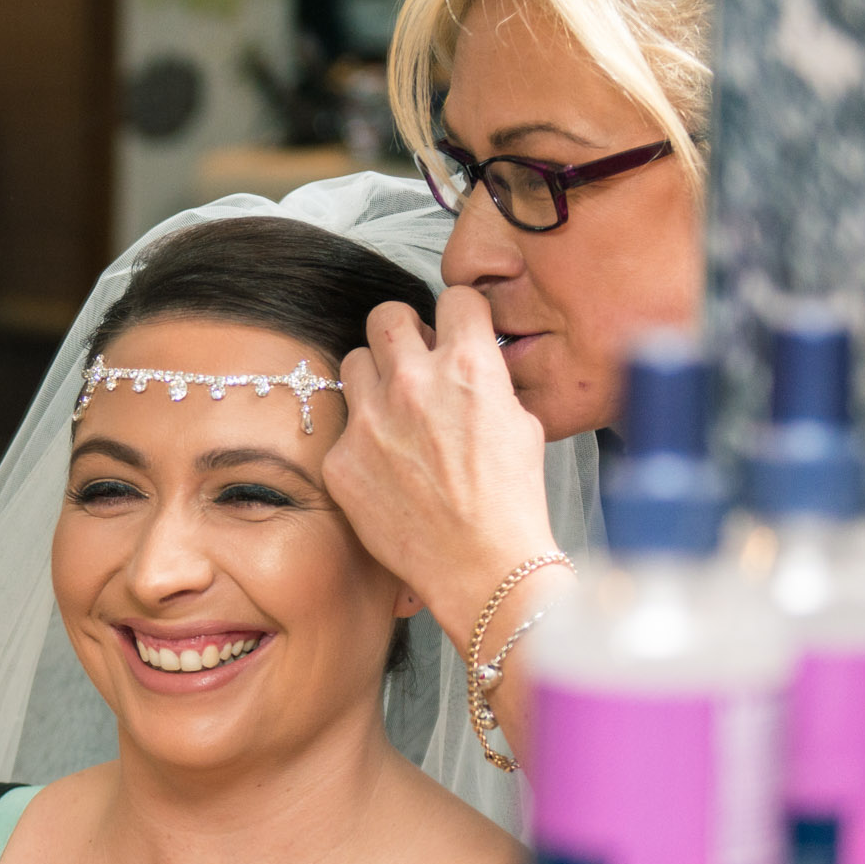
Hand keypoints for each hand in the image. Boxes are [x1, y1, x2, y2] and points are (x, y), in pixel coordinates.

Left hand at [324, 286, 558, 651]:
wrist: (482, 567)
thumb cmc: (512, 502)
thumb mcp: (521, 424)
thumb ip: (488, 382)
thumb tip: (468, 363)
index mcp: (468, 365)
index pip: (455, 296)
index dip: (458, 316)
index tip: (455, 332)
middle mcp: (414, 382)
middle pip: (386, 316)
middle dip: (402, 333)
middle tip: (412, 361)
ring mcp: (371, 420)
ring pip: (354, 362)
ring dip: (374, 380)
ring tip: (394, 415)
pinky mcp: (342, 460)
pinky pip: (344, 428)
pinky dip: (363, 442)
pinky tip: (388, 470)